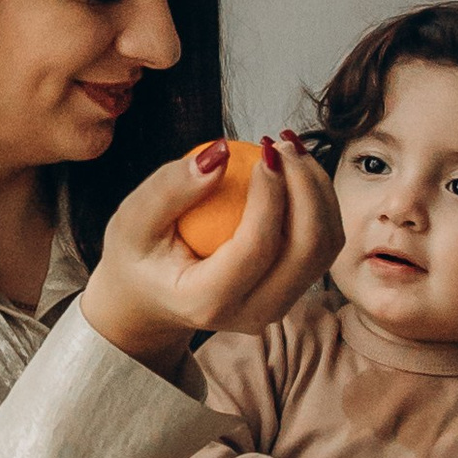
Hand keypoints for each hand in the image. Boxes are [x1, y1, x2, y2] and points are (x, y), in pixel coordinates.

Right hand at [84, 136, 341, 370]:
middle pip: (307, 251)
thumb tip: (222, 152)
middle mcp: (252, 313)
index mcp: (208, 301)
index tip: (265, 150)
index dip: (271, 195)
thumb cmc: (139, 256)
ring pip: (324, 248)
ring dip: (318, 192)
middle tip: (283, 144)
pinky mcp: (291, 291)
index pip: (257, 248)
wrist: (151, 300)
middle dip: (307, 189)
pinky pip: (323, 245)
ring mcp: (277, 307)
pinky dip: (319, 202)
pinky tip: (294, 169)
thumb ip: (169, 188)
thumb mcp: (133, 220)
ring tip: (291, 149)